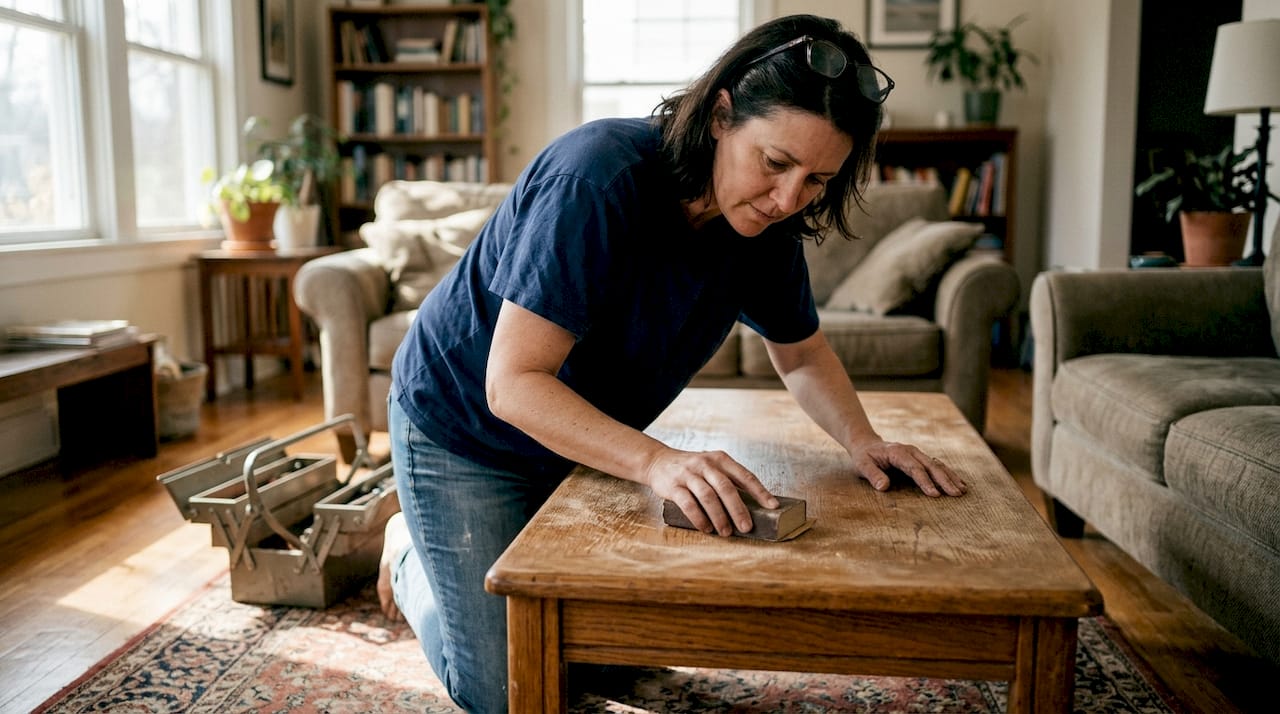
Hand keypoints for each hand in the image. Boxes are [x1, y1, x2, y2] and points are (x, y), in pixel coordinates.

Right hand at [643, 447, 777, 535]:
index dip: (760, 491)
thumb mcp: (712, 467)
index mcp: (720, 459)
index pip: (744, 475)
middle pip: (726, 487)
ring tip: (726, 532)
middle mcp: (705, 464)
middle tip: (746, 527)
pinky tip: (706, 528)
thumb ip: (730, 481)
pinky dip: (699, 518)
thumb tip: (755, 505)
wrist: (658, 461)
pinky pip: (688, 503)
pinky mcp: (673, 485)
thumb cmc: (692, 469)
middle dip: (738, 509)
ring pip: (707, 496)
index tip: (772, 506)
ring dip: (719, 516)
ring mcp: (688, 474)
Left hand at [849, 438, 966, 496]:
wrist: (867, 444)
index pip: (914, 468)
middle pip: (931, 466)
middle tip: (955, 494)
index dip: (925, 481)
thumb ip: (873, 475)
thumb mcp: (862, 465)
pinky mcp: (921, 458)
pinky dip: (948, 474)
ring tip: (962, 490)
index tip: (935, 494)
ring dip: (950, 477)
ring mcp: (918, 454)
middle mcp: (911, 451)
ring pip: (937, 465)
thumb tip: (884, 487)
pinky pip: (937, 465)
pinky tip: (959, 483)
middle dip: (944, 480)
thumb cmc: (865, 456)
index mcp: (898, 453)